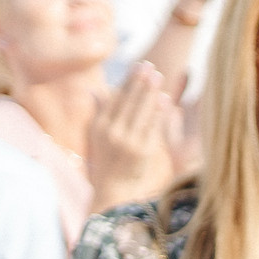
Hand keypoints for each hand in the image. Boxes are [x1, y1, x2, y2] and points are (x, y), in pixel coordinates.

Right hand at [86, 63, 178, 213]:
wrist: (113, 191)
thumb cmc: (105, 163)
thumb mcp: (96, 137)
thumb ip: (97, 113)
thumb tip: (93, 90)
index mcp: (99, 127)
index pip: (115, 99)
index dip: (127, 82)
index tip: (137, 67)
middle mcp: (111, 132)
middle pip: (128, 102)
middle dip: (140, 82)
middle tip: (150, 66)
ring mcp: (127, 142)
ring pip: (140, 111)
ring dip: (150, 92)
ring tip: (158, 76)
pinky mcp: (141, 151)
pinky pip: (152, 127)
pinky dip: (158, 112)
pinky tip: (165, 99)